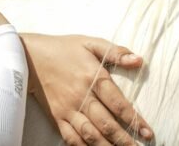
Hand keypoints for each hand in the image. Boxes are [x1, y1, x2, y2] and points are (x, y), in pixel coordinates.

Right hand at [21, 33, 152, 144]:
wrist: (30, 56)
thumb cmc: (64, 48)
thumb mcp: (90, 43)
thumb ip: (115, 52)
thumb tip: (139, 60)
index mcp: (93, 77)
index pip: (118, 104)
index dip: (134, 120)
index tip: (148, 132)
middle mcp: (81, 96)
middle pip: (106, 124)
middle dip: (124, 140)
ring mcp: (68, 109)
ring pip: (90, 135)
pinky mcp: (57, 117)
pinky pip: (71, 138)